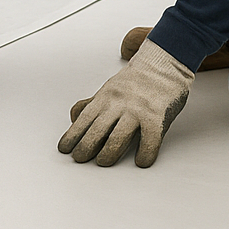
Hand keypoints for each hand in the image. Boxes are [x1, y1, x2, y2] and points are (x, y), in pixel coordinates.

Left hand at [58, 39, 193, 167]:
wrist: (163, 66)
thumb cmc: (136, 81)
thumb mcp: (108, 89)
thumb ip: (91, 104)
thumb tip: (73, 118)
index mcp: (105, 97)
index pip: (84, 119)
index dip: (73, 135)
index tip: (64, 148)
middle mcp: (118, 103)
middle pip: (98, 128)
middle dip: (86, 146)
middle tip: (79, 158)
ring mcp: (137, 110)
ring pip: (119, 135)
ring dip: (109, 151)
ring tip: (103, 162)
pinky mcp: (157, 116)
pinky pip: (150, 138)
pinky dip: (145, 152)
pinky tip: (140, 161)